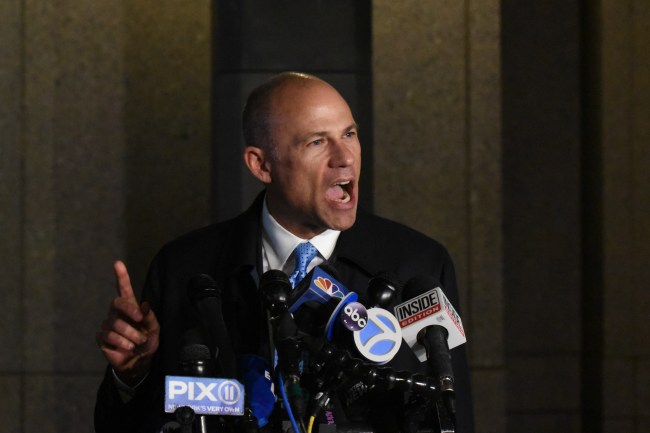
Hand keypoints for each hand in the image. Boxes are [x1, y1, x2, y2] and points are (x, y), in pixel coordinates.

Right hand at [96, 260, 159, 385]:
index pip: (124, 289)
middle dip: (130, 310)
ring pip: (116, 323)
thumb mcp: (154, 331)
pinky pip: (109, 335)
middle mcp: (117, 313)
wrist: (138, 364)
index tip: (118, 264)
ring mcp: (107, 324)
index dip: (121, 276)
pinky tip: (128, 347)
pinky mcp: (101, 337)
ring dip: (131, 334)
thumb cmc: (147, 344)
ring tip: (137, 342)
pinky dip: (122, 342)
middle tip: (140, 319)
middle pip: (117, 302)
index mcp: (131, 307)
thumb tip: (144, 304)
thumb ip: (150, 318)